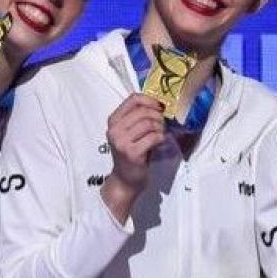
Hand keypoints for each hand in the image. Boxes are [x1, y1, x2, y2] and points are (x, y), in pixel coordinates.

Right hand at [101, 93, 167, 220]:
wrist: (125, 179)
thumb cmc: (131, 153)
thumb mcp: (130, 132)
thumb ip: (139, 117)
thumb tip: (160, 105)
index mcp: (113, 120)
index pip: (133, 99)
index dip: (150, 100)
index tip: (160, 107)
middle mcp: (115, 129)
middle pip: (143, 111)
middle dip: (158, 116)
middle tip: (162, 124)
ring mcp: (122, 141)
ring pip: (148, 124)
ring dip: (160, 128)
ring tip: (160, 134)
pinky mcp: (132, 153)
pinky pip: (153, 137)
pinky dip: (160, 137)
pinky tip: (160, 141)